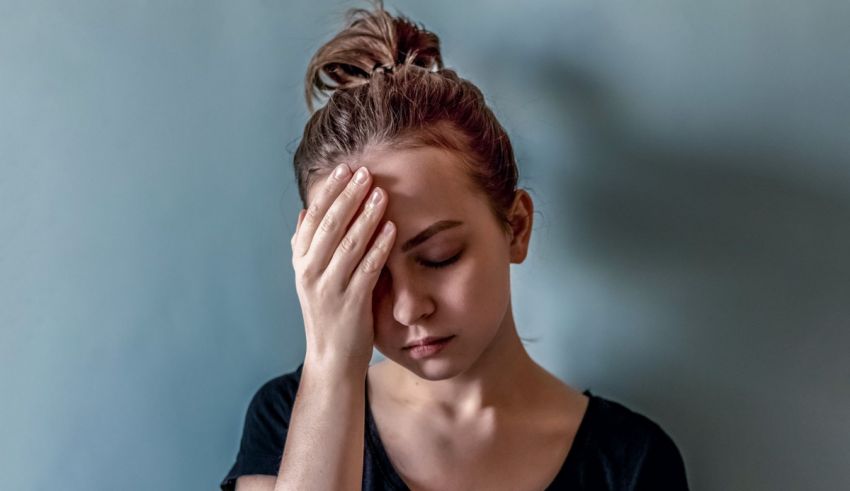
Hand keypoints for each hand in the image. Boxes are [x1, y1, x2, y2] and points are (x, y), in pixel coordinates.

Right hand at [290, 164, 395, 371]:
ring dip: (367, 216)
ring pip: (349, 244)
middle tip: (366, 172)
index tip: (344, 169)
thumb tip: (306, 212)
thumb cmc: (327, 314)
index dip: (329, 191)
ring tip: (382, 193)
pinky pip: (367, 270)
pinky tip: (392, 230)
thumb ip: (307, 246)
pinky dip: (379, 248)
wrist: (331, 358)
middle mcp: (311, 272)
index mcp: (301, 262)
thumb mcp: (310, 278)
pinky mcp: (351, 304)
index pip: (313, 218)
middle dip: (348, 196)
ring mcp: (330, 288)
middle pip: (330, 226)